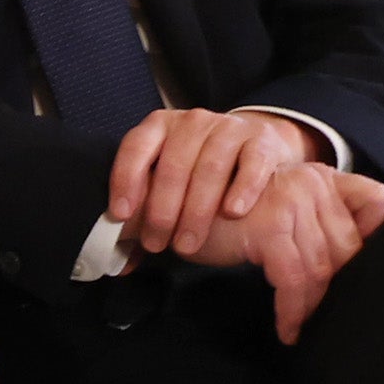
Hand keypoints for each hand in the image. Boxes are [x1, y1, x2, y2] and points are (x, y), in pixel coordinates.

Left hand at [104, 106, 321, 259]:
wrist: (257, 151)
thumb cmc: (201, 177)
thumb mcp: (169, 188)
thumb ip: (144, 218)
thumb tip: (123, 260)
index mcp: (161, 127)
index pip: (136, 147)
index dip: (126, 180)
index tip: (122, 215)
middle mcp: (192, 122)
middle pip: (173, 165)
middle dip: (162, 210)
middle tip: (156, 243)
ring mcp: (228, 128)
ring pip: (210, 167)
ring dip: (197, 210)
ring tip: (187, 244)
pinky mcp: (262, 140)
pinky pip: (252, 163)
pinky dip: (242, 188)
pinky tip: (232, 212)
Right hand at [232, 165, 383, 343]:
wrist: (168, 199)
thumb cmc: (219, 211)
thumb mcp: (275, 206)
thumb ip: (311, 218)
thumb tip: (345, 260)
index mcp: (319, 175)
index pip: (373, 201)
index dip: (373, 236)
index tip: (359, 272)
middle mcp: (312, 182)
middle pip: (346, 246)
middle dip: (335, 288)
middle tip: (322, 317)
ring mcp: (292, 202)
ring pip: (321, 267)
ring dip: (310, 306)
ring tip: (299, 327)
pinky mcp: (270, 226)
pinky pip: (294, 278)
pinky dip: (292, 310)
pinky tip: (286, 329)